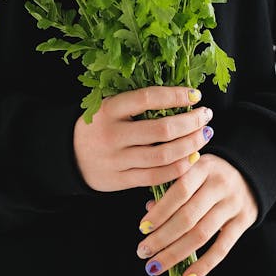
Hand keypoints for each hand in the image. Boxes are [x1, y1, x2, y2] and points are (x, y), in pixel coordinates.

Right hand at [73, 85, 213, 191]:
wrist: (68, 156)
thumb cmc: (99, 125)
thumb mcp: (110, 107)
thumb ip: (138, 102)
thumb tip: (181, 95)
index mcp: (109, 109)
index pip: (148, 98)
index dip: (176, 95)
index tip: (196, 95)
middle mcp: (112, 135)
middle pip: (161, 129)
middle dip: (191, 122)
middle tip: (206, 116)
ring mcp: (116, 160)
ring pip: (163, 155)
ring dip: (190, 146)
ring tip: (204, 136)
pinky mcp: (120, 181)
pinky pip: (156, 177)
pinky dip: (178, 169)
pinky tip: (192, 159)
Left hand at [135, 153, 258, 275]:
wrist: (250, 173)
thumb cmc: (211, 173)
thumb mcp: (193, 169)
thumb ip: (172, 186)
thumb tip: (149, 209)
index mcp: (203, 167)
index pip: (179, 191)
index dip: (160, 211)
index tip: (142, 228)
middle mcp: (220, 184)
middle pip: (188, 216)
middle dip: (162, 237)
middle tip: (142, 252)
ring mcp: (233, 204)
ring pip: (201, 234)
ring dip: (175, 253)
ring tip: (156, 266)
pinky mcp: (244, 222)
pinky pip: (223, 248)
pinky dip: (204, 265)